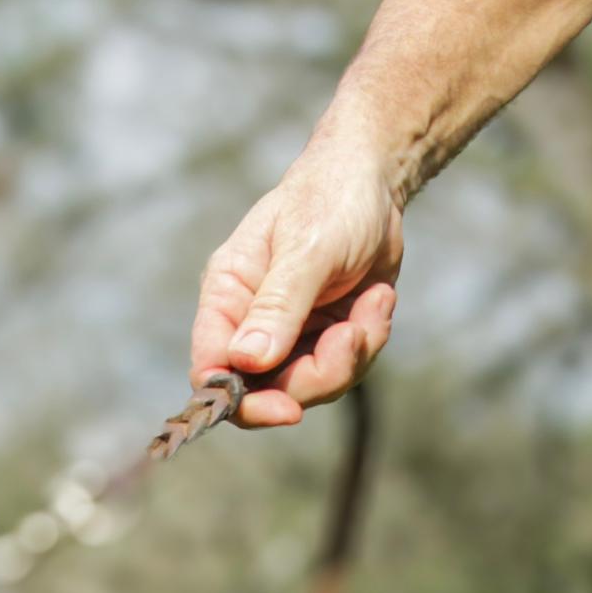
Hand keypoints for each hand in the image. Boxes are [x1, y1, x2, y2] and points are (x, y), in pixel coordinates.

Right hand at [190, 134, 404, 427]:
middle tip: (354, 336)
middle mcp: (250, 321)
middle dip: (319, 374)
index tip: (288, 410)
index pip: (212, 369)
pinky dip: (369, 340)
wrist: (374, 182)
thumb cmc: (331, 200)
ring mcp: (289, 333)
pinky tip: (378, 299)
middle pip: (267, 391)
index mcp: (227, 295)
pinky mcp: (324, 336)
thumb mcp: (306, 250)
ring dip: (352, 354)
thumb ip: (276, 307)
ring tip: (375, 302)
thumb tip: (245, 363)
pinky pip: (344, 369)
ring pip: (311, 385)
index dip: (242, 401)